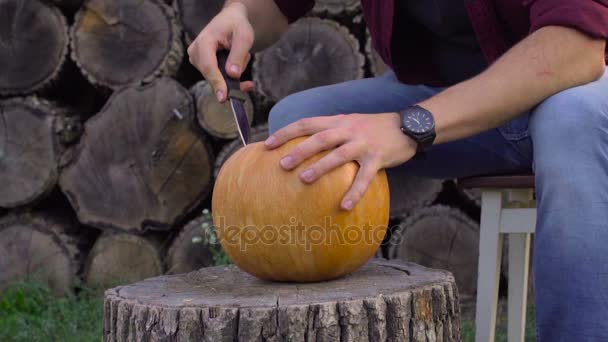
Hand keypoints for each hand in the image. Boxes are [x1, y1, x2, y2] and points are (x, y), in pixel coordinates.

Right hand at [187, 2, 254, 102]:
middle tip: (249, 84)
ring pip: (216, 78)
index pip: (209, 66)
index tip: (223, 97)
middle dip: (231, 80)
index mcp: (204, 41)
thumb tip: (233, 75)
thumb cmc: (237, 25)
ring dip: (233, 75)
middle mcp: (196, 52)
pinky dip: (230, 77)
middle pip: (212, 75)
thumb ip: (238, 55)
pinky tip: (240, 72)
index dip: (217, 83)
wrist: (230, 20)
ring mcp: (197, 60)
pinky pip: (217, 78)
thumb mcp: (244, 37)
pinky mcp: (202, 65)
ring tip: (244, 58)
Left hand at [265, 113, 416, 210]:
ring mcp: (364, 143)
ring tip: (303, 180)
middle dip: (299, 150)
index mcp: (339, 120)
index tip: (268, 144)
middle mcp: (349, 129)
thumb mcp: (351, 122)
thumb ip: (331, 131)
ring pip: (339, 155)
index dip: (287, 132)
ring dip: (320, 167)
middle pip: (320, 138)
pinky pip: (365, 177)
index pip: (307, 123)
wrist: (409, 126)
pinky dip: (354, 192)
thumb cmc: (375, 128)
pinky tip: (343, 206)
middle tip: (282, 164)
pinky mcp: (379, 157)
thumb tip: (305, 146)